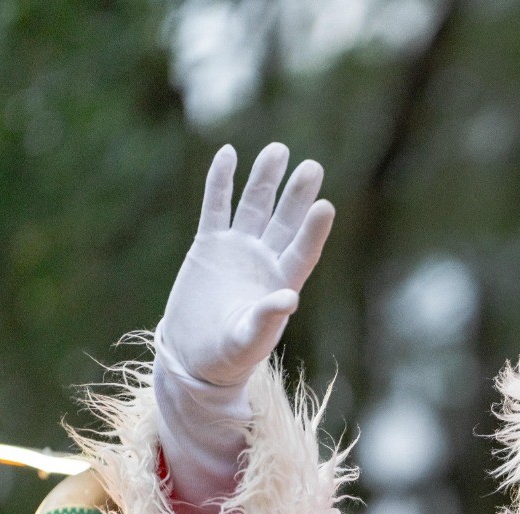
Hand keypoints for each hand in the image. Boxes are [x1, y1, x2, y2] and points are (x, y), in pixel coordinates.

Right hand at [160, 143, 335, 386]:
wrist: (194, 357)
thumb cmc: (228, 357)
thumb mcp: (248, 341)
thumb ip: (267, 320)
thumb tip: (289, 298)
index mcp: (282, 284)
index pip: (303, 250)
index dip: (313, 230)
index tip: (325, 206)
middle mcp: (265, 261)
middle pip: (285, 221)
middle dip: (296, 195)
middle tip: (311, 166)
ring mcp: (238, 249)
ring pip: (254, 206)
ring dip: (264, 179)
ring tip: (277, 150)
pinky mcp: (209, 245)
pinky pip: (216, 206)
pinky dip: (221, 181)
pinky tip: (228, 153)